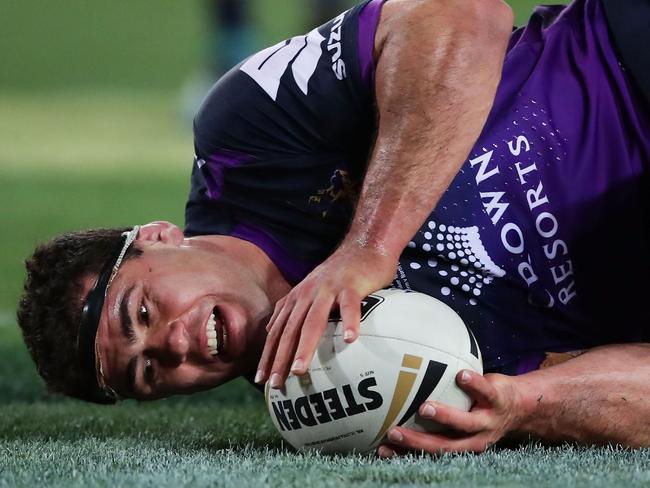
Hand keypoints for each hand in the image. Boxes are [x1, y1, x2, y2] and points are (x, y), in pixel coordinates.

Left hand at [255, 243, 397, 387]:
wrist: (364, 246)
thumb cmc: (340, 275)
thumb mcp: (310, 290)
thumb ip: (292, 309)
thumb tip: (273, 331)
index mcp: (297, 298)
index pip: (277, 331)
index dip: (268, 355)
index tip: (260, 380)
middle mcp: (308, 294)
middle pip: (291, 329)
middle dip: (280, 357)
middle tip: (275, 383)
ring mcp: (329, 289)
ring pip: (314, 320)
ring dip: (305, 346)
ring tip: (300, 370)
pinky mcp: (352, 286)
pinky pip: (350, 306)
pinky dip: (350, 322)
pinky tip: (351, 340)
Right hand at [377, 370, 522, 456]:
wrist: (522, 405)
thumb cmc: (479, 410)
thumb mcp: (460, 420)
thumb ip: (436, 416)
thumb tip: (397, 400)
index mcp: (460, 443)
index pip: (429, 452)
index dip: (405, 453)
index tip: (382, 449)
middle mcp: (473, 438)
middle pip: (443, 445)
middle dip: (418, 441)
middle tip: (394, 433)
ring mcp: (486, 420)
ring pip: (465, 423)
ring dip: (445, 416)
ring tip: (425, 407)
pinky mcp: (498, 399)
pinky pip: (485, 391)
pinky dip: (474, 384)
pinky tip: (461, 376)